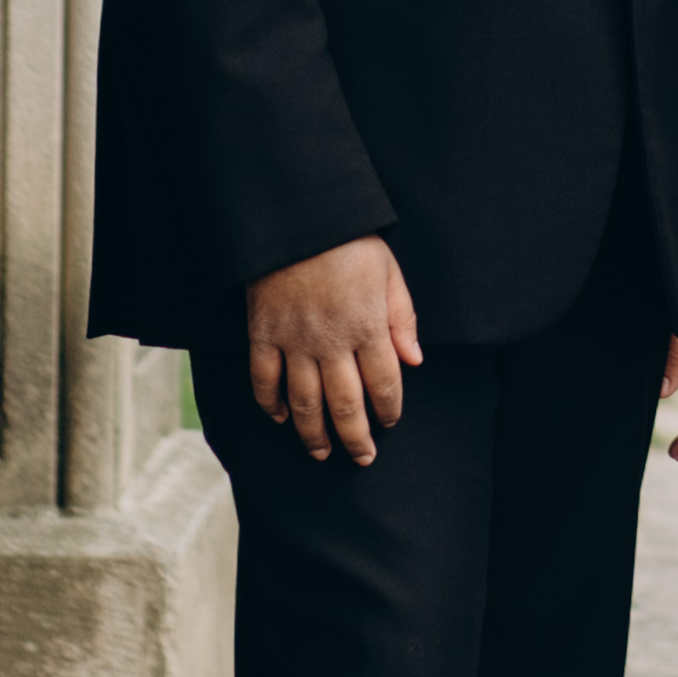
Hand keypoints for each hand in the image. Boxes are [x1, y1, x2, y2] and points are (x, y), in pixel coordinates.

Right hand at [247, 233, 421, 464]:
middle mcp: (332, 342)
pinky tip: (280, 418)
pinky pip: (264, 380)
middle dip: (356, 438)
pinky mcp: (262, 334)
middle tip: (362, 459)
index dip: (389, 409)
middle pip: (345, 405)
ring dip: (314, 434)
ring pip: (304, 403)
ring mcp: (294, 341)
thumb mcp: (388, 271)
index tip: (390, 422)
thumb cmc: (349, 241)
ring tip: (322, 454)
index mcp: (368, 326)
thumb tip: (415, 361)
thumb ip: (403, 318)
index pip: (384, 384)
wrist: (297, 217)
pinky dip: (271, 404)